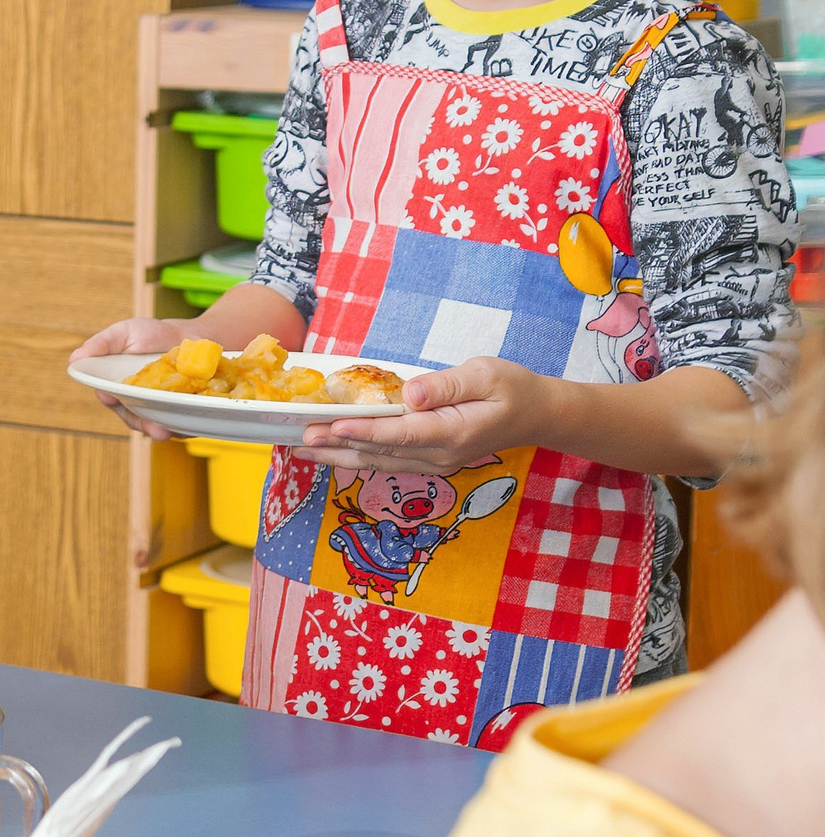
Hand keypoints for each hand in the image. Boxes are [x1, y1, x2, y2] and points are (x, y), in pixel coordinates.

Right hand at [69, 315, 190, 438]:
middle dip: (140, 423)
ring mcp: (158, 409)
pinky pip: (179, 425)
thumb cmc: (152, 335)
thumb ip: (101, 344)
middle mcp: (135, 401)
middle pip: (132, 418)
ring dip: (158, 430)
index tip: (110, 397)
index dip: (111, 400)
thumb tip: (74, 359)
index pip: (110, 398)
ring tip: (164, 432)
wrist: (193, 337)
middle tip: (149, 426)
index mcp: (117, 385)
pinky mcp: (180, 413)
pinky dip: (182, 427)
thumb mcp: (124, 333)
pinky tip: (185, 426)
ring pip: (154, 425)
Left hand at [301, 356, 559, 471]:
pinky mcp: (429, 460)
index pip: (400, 433)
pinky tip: (332, 453)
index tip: (332, 426)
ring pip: (379, 462)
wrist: (537, 415)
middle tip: (299, 437)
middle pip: (380, 452)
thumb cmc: (513, 388)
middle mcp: (440, 454)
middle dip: (337, 445)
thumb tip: (411, 393)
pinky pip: (387, 462)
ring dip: (340, 456)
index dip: (364, 431)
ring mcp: (435, 462)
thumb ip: (447, 384)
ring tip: (303, 448)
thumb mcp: (486, 374)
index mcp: (454, 431)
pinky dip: (357, 457)